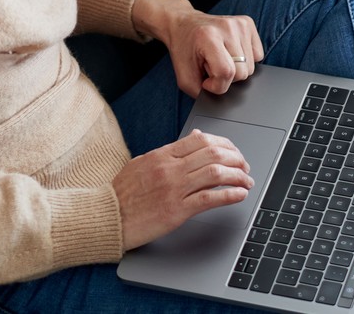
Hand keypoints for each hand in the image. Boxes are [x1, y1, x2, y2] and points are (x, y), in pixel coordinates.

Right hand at [113, 129, 253, 249]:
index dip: (224, 144)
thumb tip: (194, 137)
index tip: (233, 152)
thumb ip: (169, 151)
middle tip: (244, 167)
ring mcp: (173, 189)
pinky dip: (229, 195)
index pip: (201, 140)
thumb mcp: (143, 163)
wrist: (107, 216)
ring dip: (237, 176)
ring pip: (215, 173)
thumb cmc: (123, 193)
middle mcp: (170, 168)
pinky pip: (209, 199)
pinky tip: (239, 195)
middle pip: (213, 154)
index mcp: (162, 155)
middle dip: (236, 159)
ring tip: (246, 181)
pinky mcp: (176, 210)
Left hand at [131, 0, 263, 96]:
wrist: (183, 24)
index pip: (226, 72)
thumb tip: (223, 99)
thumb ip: (201, 93)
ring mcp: (240, 24)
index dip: (217, 85)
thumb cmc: (183, 49)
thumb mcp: (184, 77)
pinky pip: (258, 55)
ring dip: (236, 68)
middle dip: (226, 77)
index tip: (206, 80)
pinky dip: (245, 59)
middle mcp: (227, 27)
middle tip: (211, 65)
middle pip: (242, 72)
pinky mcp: (248, 23)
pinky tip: (230, 51)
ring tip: (219, 56)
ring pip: (251, 67)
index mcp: (208, 36)